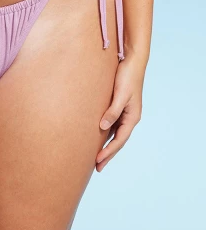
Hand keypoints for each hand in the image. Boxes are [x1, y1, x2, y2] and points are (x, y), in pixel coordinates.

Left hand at [96, 54, 146, 171]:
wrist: (131, 61)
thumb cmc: (127, 77)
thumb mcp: (120, 95)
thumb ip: (112, 111)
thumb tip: (102, 127)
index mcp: (132, 117)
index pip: (119, 140)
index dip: (108, 152)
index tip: (98, 162)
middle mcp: (129, 117)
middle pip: (117, 141)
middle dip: (108, 154)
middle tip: (97, 168)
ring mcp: (124, 113)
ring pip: (114, 133)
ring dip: (106, 145)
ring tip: (96, 157)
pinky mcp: (118, 106)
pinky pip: (111, 124)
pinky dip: (105, 133)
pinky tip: (97, 137)